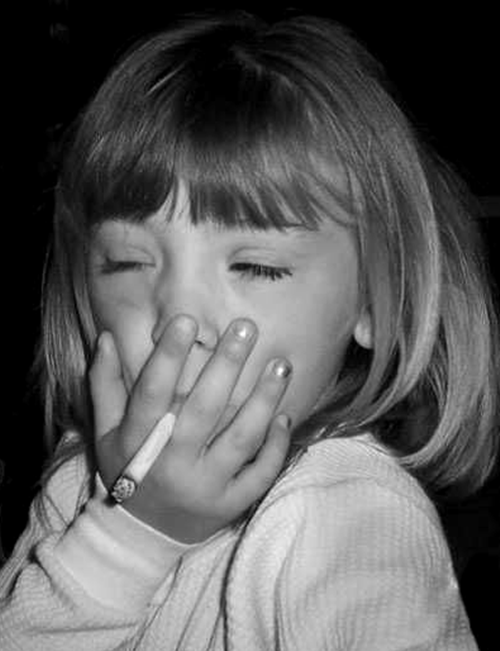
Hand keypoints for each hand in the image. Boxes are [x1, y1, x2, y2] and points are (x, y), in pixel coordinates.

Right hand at [89, 315, 291, 542]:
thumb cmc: (125, 471)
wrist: (141, 535)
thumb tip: (105, 337)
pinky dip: (275, 447)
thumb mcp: (106, 432)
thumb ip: (105, 385)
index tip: (187, 320)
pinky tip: (285, 416)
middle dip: (226, 365)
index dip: (168, 356)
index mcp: (139, 441)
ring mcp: (205, 486)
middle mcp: (173, 463)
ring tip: (281, 364)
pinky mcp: (230, 505)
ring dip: (264, 400)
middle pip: (203, 409)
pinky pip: (260, 475)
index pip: (152, 393)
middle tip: (247, 327)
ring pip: (241, 439)